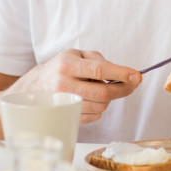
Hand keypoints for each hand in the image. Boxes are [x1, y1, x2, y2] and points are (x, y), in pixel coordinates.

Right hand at [9, 50, 141, 124]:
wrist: (34, 87)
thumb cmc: (60, 68)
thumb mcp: (75, 54)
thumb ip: (97, 59)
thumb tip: (120, 74)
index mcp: (68, 65)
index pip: (100, 70)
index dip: (121, 73)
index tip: (137, 76)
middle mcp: (64, 84)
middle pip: (103, 92)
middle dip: (122, 89)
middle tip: (131, 84)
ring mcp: (65, 103)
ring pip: (101, 106)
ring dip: (108, 99)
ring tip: (98, 89)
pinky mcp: (67, 116)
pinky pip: (95, 116)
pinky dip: (99, 108)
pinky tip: (90, 99)